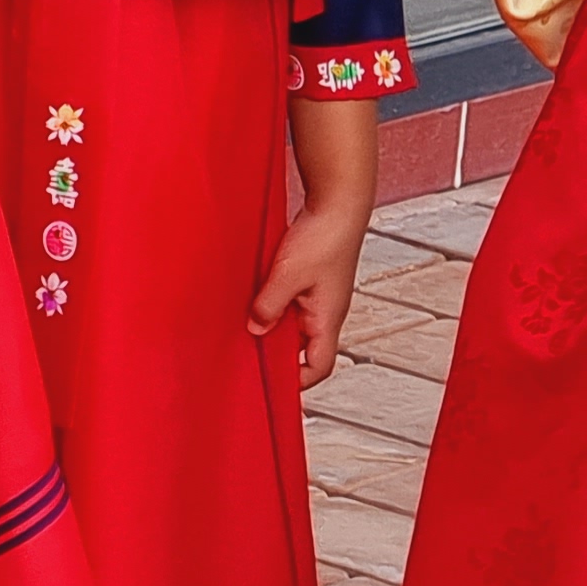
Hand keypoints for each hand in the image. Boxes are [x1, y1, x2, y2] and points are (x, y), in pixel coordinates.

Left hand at [252, 98, 378, 385]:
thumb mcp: (287, 275)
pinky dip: (274, 304)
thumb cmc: (325, 236)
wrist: (339, 200)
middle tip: (249, 353)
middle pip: (303, 348)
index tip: (271, 384)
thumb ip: (269, 305)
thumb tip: (255, 329)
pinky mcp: (312, 279)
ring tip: (247, 321)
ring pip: (294, 324)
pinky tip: (256, 294)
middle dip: (277, 353)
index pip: (319, 367)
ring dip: (273, 325)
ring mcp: (320, 296)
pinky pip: (292, 302)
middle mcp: (326, 312)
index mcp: (328, 318)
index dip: (297, 382)